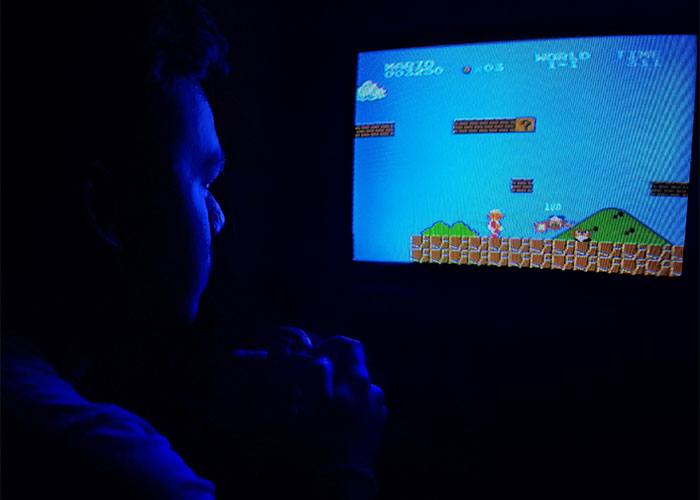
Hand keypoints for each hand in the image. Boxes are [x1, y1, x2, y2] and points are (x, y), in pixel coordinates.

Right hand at [233, 330, 386, 470]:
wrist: (348, 475)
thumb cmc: (327, 436)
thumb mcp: (315, 401)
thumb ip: (320, 374)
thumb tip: (324, 359)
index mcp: (359, 380)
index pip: (352, 346)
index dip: (334, 343)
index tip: (318, 351)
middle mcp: (374, 389)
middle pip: (354, 368)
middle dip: (335, 370)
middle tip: (314, 382)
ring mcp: (379, 408)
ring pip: (358, 389)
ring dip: (342, 390)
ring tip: (324, 405)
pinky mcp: (378, 424)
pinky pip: (363, 406)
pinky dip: (350, 405)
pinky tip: (337, 420)